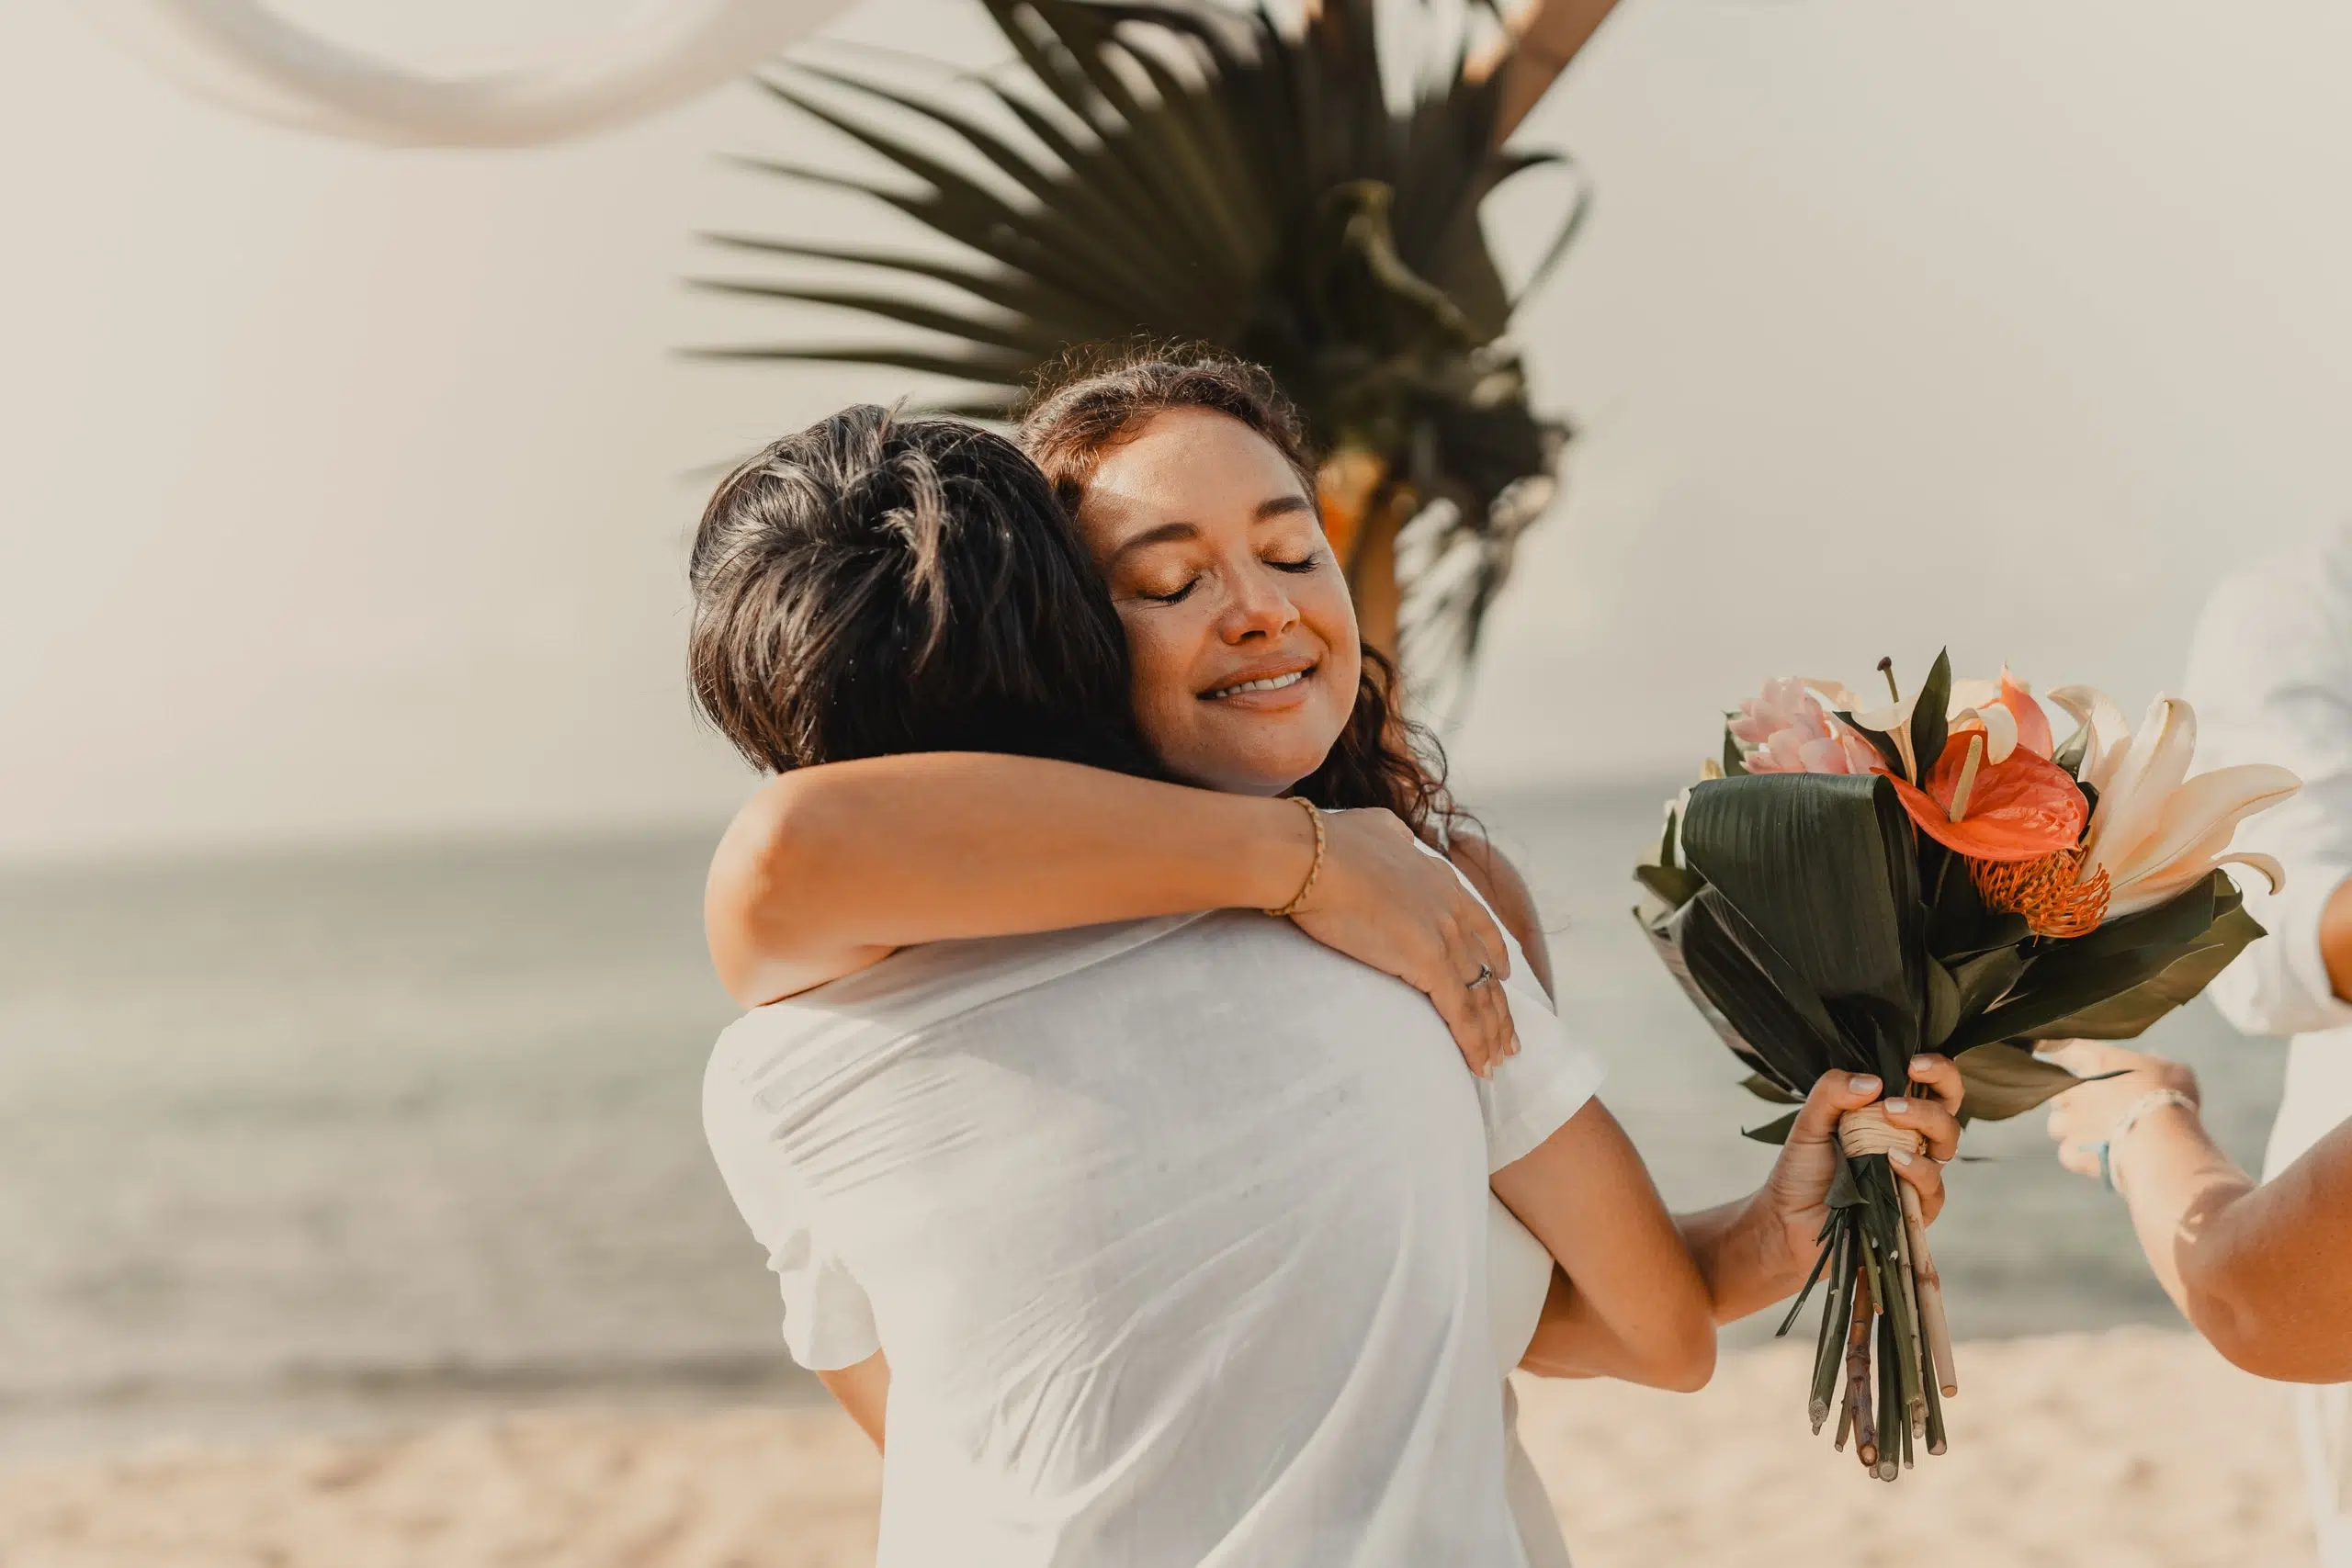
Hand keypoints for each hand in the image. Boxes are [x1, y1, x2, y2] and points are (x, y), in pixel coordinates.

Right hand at [1287, 808, 1516, 1075]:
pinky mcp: (1430, 965)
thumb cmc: (1328, 844)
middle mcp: (1451, 909)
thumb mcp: (1374, 828)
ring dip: (1492, 1032)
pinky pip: (1461, 1014)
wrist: (1315, 858)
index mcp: (1439, 879)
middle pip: (1486, 968)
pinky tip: (1481, 1065)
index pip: (1479, 925)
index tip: (1504, 974)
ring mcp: (1444, 938)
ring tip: (1499, 1059)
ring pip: (1481, 995)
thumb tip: (1391, 835)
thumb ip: (1391, 837)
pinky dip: (1474, 1044)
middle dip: (1500, 1005)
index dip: (1494, 953)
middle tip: (1508, 1036)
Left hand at [1754, 1060, 1964, 1273]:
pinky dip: (1917, 1169)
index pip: (1932, 1087)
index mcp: (1891, 1116)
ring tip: (1890, 1122)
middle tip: (1893, 1103)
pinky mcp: (1916, 1210)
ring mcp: (1916, 1176)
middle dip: (1931, 1099)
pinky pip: (1933, 1187)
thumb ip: (1831, 1093)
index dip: (1938, 1071)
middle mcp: (1911, 1142)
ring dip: (1924, 1127)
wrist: (1788, 1220)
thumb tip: (1873, 1082)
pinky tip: (1895, 1160)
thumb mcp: (1808, 1123)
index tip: (1914, 1063)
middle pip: (1947, 1113)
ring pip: (1945, 1146)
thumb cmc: (1803, 1169)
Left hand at [2043, 1040, 2201, 1182]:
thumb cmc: (2169, 1101)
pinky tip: (2098, 1157)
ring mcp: (2068, 1122)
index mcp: (2095, 1062)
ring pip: (2057, 1122)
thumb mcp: (2175, 1072)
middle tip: (2096, 1106)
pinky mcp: (2071, 1151)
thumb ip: (2157, 1063)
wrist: (2160, 1145)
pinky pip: (2068, 1151)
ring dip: (2072, 1127)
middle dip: (2072, 1096)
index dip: (2059, 1050)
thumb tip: (2151, 1058)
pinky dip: (2080, 1155)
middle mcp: (2073, 1089)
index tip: (2053, 1051)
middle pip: (2057, 1088)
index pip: (2064, 1047)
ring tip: (2096, 1135)